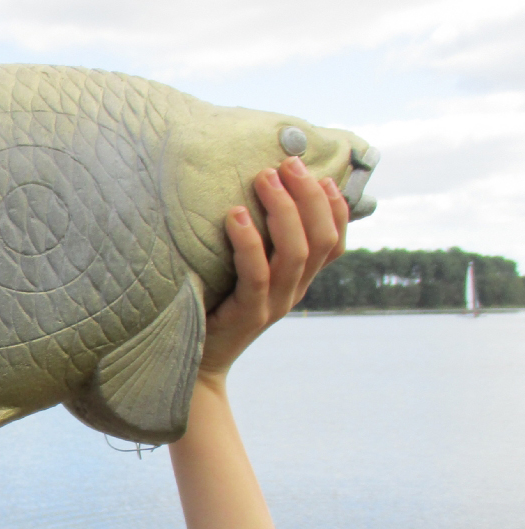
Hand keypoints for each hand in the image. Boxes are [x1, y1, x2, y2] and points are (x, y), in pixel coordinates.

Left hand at [200, 156, 348, 381]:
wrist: (194, 364)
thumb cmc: (213, 307)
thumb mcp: (240, 273)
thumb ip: (254, 245)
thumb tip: (247, 194)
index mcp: (298, 280)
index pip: (333, 243)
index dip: (335, 208)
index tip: (320, 174)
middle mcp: (293, 291)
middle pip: (320, 240)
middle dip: (309, 196)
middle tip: (287, 164)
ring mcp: (273, 305)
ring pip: (295, 253)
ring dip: (283, 209)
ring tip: (264, 178)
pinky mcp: (247, 316)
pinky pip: (256, 275)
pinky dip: (248, 242)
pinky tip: (233, 215)